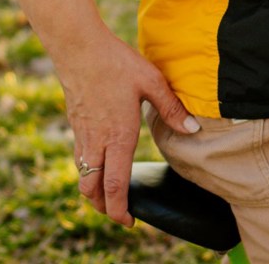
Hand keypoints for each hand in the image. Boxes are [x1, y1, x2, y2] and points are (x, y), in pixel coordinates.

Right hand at [51, 27, 200, 225]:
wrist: (78, 47)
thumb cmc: (116, 62)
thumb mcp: (151, 82)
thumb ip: (172, 108)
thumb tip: (192, 129)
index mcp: (118, 136)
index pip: (115, 186)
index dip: (121, 209)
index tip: (130, 222)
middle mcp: (97, 141)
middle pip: (93, 190)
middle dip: (104, 208)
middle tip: (120, 214)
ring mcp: (83, 133)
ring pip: (83, 176)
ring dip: (94, 192)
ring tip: (109, 196)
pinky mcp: (76, 123)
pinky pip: (80, 158)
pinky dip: (88, 171)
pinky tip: (99, 164)